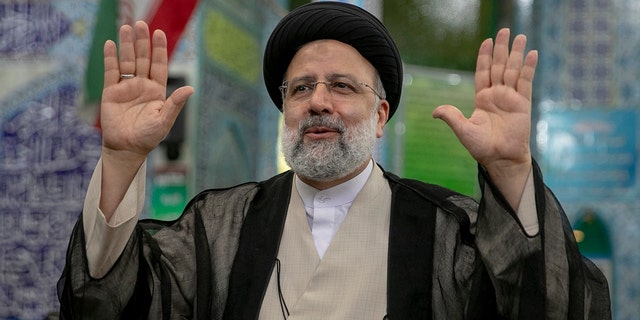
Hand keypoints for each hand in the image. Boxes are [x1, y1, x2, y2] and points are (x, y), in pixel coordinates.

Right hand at [101, 21, 193, 163]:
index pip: (159, 65)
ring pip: (127, 61)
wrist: (126, 149)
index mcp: (157, 91)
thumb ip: (175, 104)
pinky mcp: (111, 92)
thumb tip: (191, 88)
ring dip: (126, 45)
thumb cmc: (148, 137)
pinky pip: (111, 72)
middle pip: (143, 59)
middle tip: (141, 24)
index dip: (159, 49)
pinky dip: (110, 58)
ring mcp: (127, 88)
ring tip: (126, 28)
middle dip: (142, 41)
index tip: (159, 33)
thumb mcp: (164, 120)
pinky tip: (110, 44)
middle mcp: (142, 86)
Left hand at [432, 28, 537, 208]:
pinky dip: (529, 68)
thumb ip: (451, 117)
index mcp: (483, 99)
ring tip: (521, 36)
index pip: (483, 72)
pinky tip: (532, 54)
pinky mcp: (523, 104)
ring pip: (514, 71)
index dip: (484, 57)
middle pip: (499, 66)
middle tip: (504, 30)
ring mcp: (511, 98)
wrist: (501, 159)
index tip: (486, 40)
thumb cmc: (482, 147)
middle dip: (501, 49)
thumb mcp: (463, 130)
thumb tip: (435, 112)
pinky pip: (526, 83)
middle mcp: (497, 95)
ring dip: (517, 53)